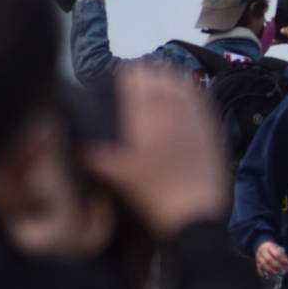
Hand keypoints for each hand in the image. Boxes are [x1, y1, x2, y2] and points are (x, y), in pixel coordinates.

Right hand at [78, 65, 227, 237]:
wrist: (195, 214)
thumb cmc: (154, 194)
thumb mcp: (119, 176)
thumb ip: (95, 157)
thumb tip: (75, 144)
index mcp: (149, 116)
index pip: (137, 78)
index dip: (126, 75)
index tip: (118, 81)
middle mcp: (174, 109)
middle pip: (160, 74)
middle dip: (146, 75)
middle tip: (136, 86)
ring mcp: (196, 118)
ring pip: (182, 83)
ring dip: (168, 80)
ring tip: (158, 88)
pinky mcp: (212, 129)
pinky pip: (202, 99)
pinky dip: (190, 92)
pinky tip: (183, 98)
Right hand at [255, 241, 287, 277]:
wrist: (261, 246)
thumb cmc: (273, 249)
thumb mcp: (278, 249)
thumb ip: (283, 257)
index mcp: (270, 246)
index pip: (277, 254)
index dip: (283, 260)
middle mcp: (263, 251)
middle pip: (269, 259)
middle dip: (276, 266)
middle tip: (281, 270)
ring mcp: (258, 257)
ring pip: (263, 265)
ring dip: (270, 270)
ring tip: (276, 274)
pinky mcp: (257, 262)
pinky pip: (258, 268)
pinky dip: (262, 273)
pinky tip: (266, 277)